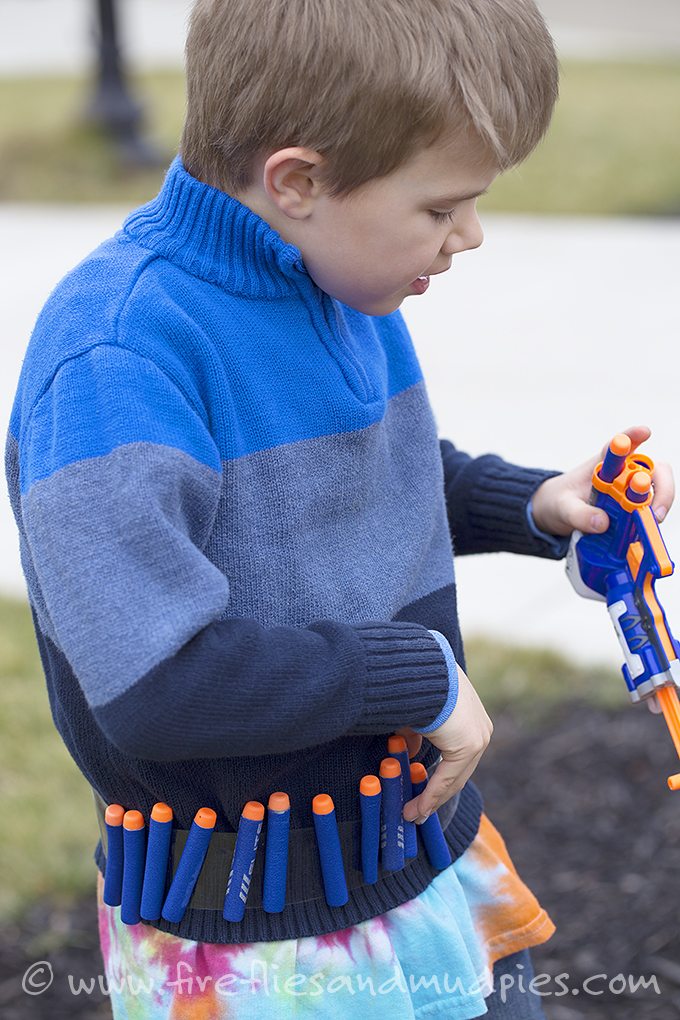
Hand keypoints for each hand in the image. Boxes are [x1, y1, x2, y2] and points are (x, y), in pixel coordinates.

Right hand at [401, 667, 492, 823]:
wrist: (421, 671)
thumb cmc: (415, 685)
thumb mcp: (415, 714)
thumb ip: (415, 735)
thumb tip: (407, 753)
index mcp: (471, 717)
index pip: (456, 755)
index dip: (438, 777)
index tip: (422, 793)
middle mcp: (480, 728)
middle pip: (458, 770)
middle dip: (435, 793)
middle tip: (417, 810)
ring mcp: (478, 736)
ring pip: (454, 777)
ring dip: (432, 798)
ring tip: (413, 814)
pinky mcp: (470, 744)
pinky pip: (448, 777)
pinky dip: (431, 794)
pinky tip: (417, 809)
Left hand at [530, 425, 674, 536]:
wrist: (558, 513)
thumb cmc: (561, 501)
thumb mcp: (563, 508)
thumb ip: (579, 514)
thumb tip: (602, 523)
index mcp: (603, 464)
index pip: (618, 446)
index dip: (632, 437)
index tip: (644, 432)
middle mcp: (623, 473)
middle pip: (653, 469)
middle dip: (662, 485)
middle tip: (656, 508)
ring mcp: (631, 490)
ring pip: (658, 490)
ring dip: (660, 504)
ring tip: (653, 520)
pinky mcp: (634, 507)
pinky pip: (649, 510)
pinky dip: (651, 520)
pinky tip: (645, 531)